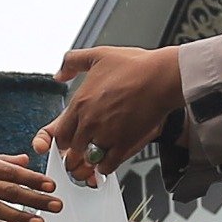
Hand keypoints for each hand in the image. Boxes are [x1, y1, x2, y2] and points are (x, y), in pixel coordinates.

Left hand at [40, 44, 184, 182]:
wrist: (161, 77)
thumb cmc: (135, 66)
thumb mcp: (98, 55)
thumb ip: (73, 62)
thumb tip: (60, 74)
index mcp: (80, 103)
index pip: (60, 133)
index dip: (65, 139)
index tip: (71, 139)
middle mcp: (89, 121)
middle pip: (72, 149)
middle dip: (77, 151)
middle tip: (84, 150)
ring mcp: (105, 135)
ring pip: (87, 160)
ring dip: (91, 160)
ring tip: (97, 154)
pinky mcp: (123, 144)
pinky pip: (107, 166)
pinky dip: (106, 166)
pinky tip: (110, 159)